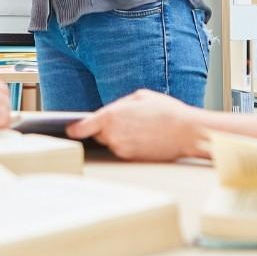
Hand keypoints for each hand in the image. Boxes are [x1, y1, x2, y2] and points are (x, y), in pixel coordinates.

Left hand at [69, 90, 204, 160]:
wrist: (186, 132)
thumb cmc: (166, 110)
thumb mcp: (140, 96)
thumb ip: (119, 105)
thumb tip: (109, 112)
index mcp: (111, 116)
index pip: (81, 127)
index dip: (74, 128)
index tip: (70, 129)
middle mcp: (112, 135)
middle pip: (98, 134)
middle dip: (106, 128)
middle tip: (126, 121)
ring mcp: (121, 149)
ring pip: (112, 143)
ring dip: (119, 136)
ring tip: (139, 127)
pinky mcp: (131, 159)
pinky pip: (123, 150)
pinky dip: (128, 144)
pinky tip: (143, 137)